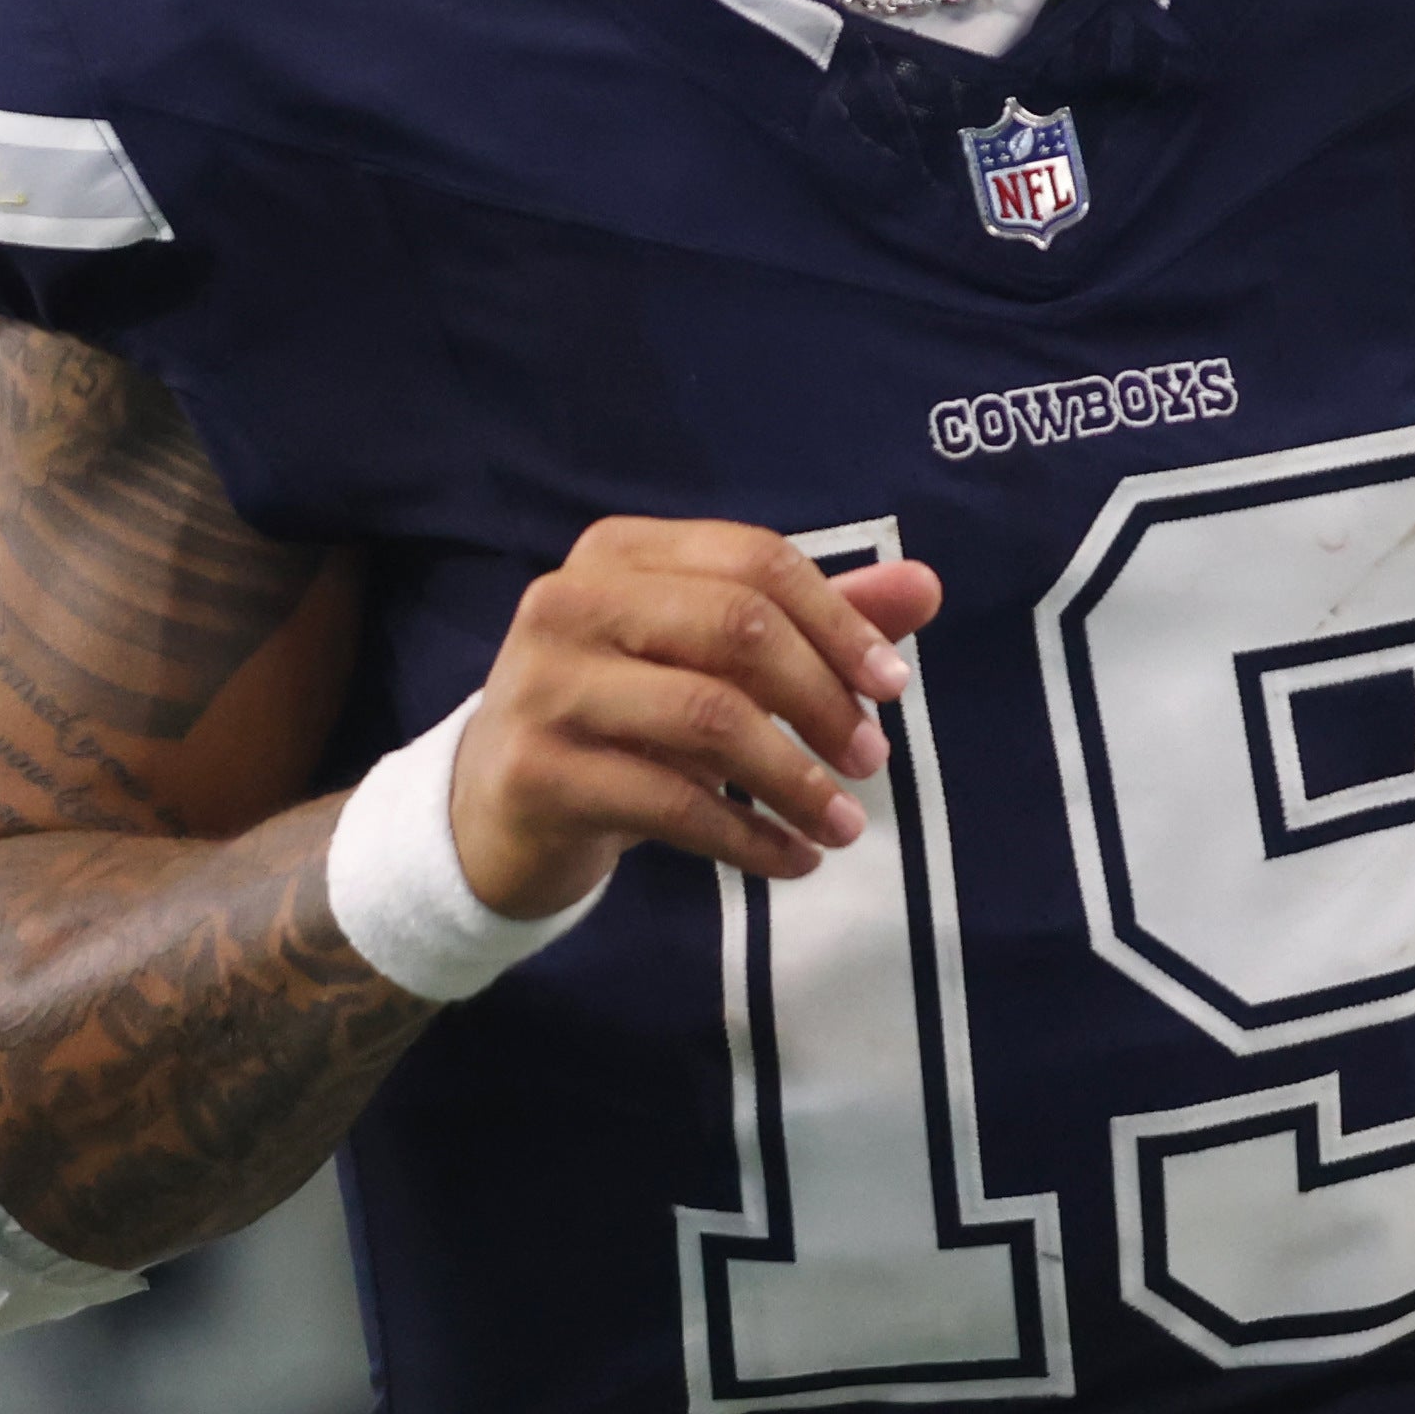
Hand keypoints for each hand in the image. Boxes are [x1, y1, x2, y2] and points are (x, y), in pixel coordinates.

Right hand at [445, 520, 943, 916]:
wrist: (490, 811)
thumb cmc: (621, 720)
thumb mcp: (708, 663)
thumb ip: (810, 621)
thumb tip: (925, 585)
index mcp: (618, 553)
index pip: (753, 560)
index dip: (838, 620)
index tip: (894, 685)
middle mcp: (570, 602)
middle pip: (735, 626)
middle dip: (822, 697)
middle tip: (872, 759)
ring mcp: (545, 686)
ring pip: (708, 716)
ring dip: (796, 780)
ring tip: (844, 824)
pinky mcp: (537, 772)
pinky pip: (674, 803)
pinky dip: (751, 838)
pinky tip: (793, 860)